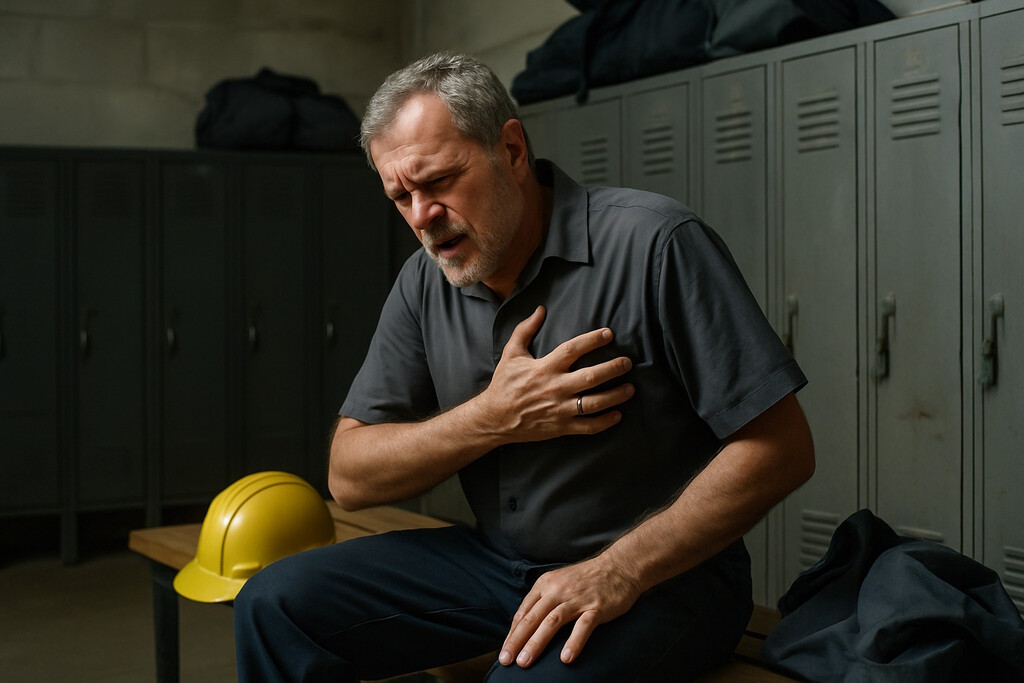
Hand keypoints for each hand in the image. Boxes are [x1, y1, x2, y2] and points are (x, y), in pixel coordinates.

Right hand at [478, 306, 634, 442]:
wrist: (494, 418)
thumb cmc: (504, 384)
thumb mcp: (511, 353)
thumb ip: (525, 330)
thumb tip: (540, 309)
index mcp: (544, 368)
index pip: (573, 349)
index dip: (592, 340)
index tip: (609, 334)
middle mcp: (555, 388)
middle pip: (591, 376)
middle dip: (613, 368)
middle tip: (628, 362)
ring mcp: (560, 409)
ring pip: (594, 403)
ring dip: (616, 395)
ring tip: (631, 388)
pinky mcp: (561, 427)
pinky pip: (588, 426)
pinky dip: (605, 422)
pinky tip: (617, 415)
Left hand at [499, 554, 641, 667]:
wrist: (619, 566)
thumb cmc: (587, 579)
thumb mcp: (559, 583)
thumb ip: (543, 601)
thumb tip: (525, 626)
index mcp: (545, 584)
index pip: (523, 612)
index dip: (512, 634)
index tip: (504, 652)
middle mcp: (558, 590)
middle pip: (532, 618)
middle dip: (517, 641)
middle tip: (506, 660)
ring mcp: (577, 598)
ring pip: (552, 622)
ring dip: (536, 643)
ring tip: (525, 662)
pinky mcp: (597, 607)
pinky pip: (583, 626)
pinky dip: (573, 642)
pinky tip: (565, 659)